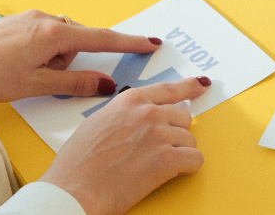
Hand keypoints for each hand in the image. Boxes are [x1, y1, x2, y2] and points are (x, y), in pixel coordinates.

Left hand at [0, 10, 161, 101]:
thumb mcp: (37, 86)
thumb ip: (75, 83)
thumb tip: (106, 84)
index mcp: (54, 34)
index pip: (102, 39)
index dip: (128, 43)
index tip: (151, 42)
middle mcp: (47, 19)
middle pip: (78, 42)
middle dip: (70, 63)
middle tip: (42, 79)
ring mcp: (32, 16)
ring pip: (60, 40)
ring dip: (53, 59)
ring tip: (23, 74)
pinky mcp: (20, 20)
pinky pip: (44, 35)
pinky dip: (41, 51)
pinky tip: (18, 64)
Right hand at [40, 77, 209, 214]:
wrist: (73, 190)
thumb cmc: (77, 164)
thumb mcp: (98, 123)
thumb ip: (124, 114)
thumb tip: (137, 119)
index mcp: (130, 100)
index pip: (169, 89)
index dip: (189, 87)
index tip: (201, 85)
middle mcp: (148, 112)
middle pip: (183, 117)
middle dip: (174, 133)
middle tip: (157, 149)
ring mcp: (159, 133)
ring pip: (189, 140)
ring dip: (178, 153)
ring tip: (153, 165)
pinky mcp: (167, 158)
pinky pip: (195, 159)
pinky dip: (187, 168)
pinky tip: (169, 173)